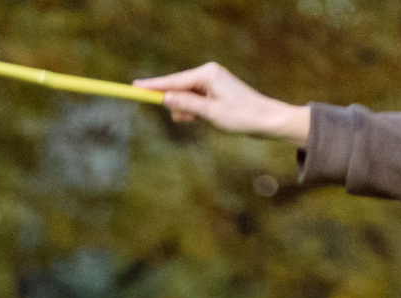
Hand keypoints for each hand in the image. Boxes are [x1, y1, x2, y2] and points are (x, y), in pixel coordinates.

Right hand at [132, 64, 310, 141]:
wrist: (267, 119)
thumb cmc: (242, 116)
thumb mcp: (211, 114)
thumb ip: (187, 105)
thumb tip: (165, 98)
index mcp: (207, 74)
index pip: (173, 81)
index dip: (152, 86)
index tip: (134, 87)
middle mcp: (208, 73)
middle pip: (178, 87)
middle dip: (175, 104)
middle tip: (186, 119)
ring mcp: (211, 81)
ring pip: (186, 96)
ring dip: (186, 110)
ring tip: (201, 121)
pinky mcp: (215, 90)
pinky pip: (195, 99)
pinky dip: (194, 110)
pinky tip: (202, 118)